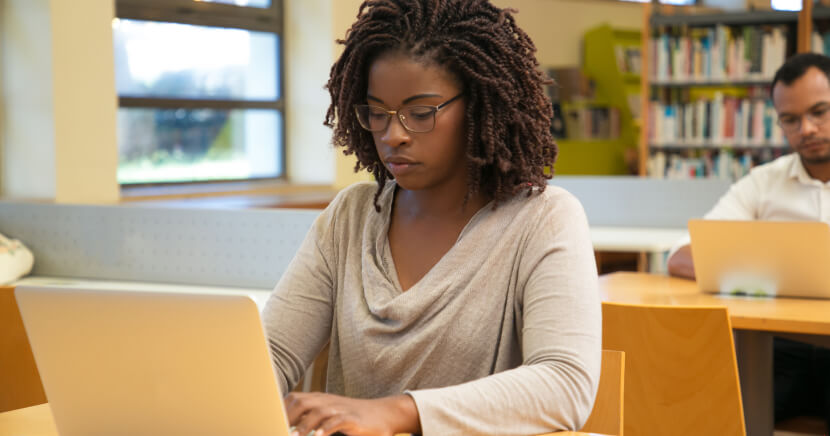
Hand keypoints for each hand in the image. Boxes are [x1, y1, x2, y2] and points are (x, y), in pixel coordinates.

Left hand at [285, 392, 419, 435]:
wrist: (384, 414)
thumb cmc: (353, 418)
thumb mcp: (330, 416)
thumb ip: (311, 420)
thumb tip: (291, 429)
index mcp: (319, 400)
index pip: (294, 398)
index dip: (280, 409)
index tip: (269, 421)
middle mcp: (327, 401)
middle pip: (301, 402)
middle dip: (286, 416)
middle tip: (277, 429)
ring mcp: (340, 408)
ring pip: (318, 411)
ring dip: (304, 425)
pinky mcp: (353, 418)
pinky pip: (337, 421)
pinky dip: (326, 428)